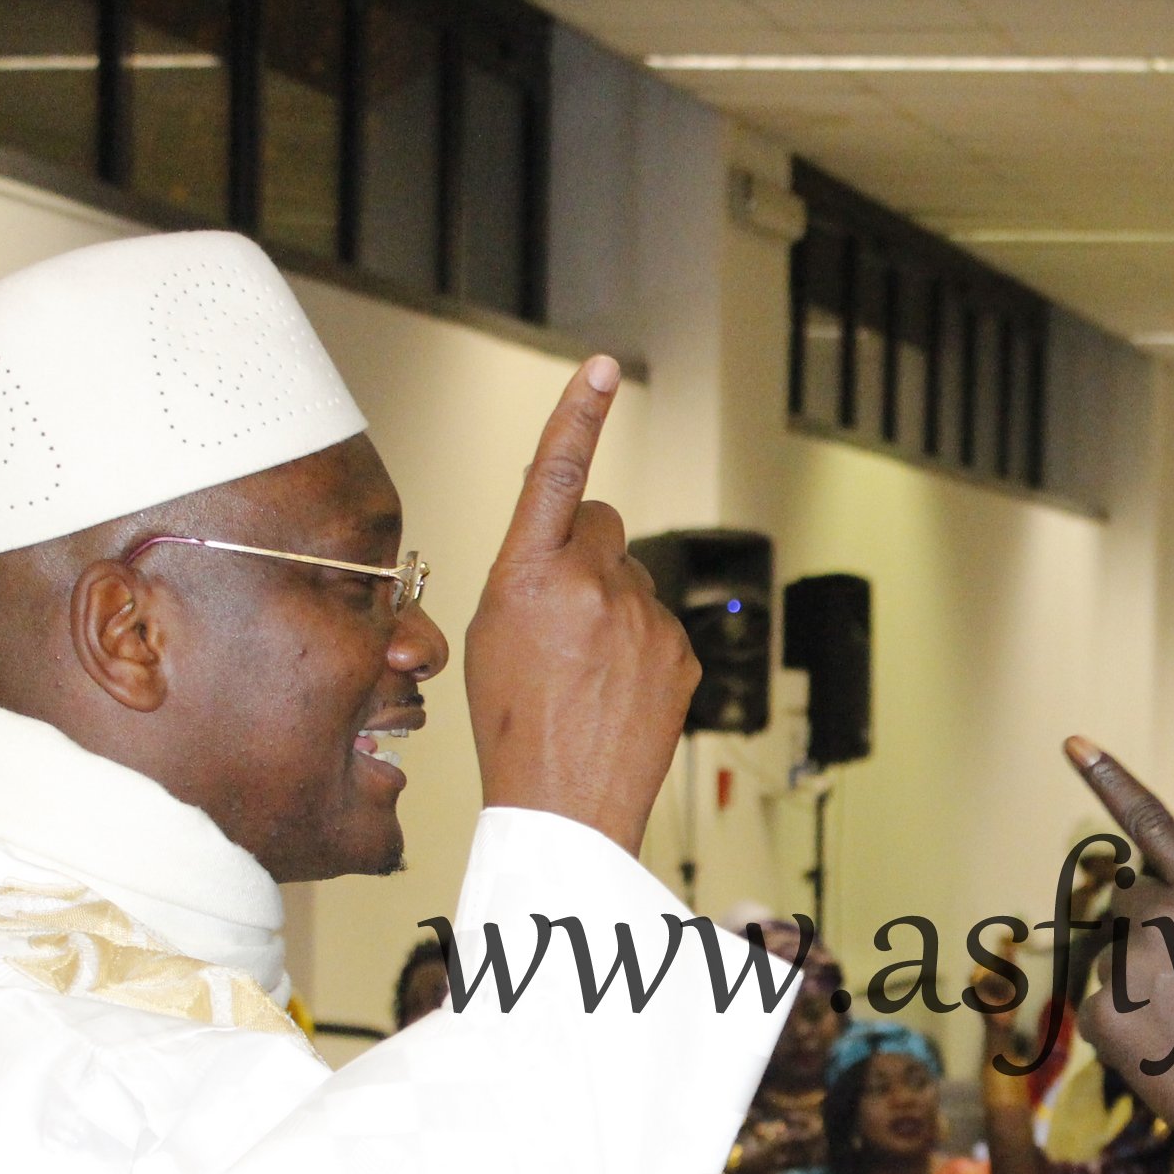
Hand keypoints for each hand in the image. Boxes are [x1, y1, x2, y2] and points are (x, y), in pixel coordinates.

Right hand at [466, 357, 696, 854]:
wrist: (566, 804)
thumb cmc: (516, 725)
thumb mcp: (492, 634)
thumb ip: (530, 572)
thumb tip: (575, 545)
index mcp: (529, 576)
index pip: (557, 475)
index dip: (577, 416)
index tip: (601, 369)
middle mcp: (593, 586)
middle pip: (604, 525)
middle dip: (588, 551)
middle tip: (562, 613)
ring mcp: (644, 618)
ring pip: (633, 578)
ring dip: (613, 604)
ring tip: (585, 668)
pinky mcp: (680, 649)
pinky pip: (659, 620)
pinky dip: (640, 643)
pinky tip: (616, 687)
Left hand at [1063, 739, 1173, 1160]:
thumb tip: (1144, 918)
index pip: (1152, 822)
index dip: (1110, 778)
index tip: (1072, 742)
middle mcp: (1162, 918)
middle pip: (1129, 908)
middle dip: (1150, 937)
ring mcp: (1126, 966)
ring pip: (1114, 962)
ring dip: (1140, 988)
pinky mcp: (1099, 1015)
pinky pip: (1098, 1010)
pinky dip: (1124, 1030)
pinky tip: (1164, 1050)